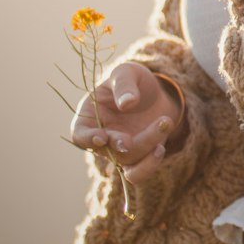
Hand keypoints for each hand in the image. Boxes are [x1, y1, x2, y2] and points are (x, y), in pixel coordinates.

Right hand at [71, 63, 185, 185]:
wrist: (154, 92)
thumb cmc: (133, 80)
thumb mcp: (127, 72)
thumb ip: (124, 84)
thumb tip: (127, 103)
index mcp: (89, 117)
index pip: (79, 134)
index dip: (87, 139)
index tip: (102, 136)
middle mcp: (101, 137)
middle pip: (107, 150)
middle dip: (121, 144)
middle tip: (134, 136)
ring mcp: (119, 150)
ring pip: (127, 161)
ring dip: (146, 149)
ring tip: (165, 122)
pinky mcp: (138, 156)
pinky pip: (139, 172)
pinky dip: (149, 165)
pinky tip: (161, 148)